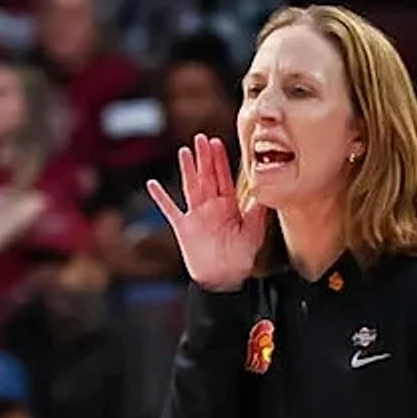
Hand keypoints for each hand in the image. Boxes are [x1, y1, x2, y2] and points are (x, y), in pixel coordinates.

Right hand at [146, 133, 267, 292]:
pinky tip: (153, 185)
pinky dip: (161, 198)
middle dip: (204, 157)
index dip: (220, 160)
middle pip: (207, 177)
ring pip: (191, 187)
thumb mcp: (253, 232)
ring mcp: (197, 215)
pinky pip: (171, 210)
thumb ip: (257, 211)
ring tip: (184, 151)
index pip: (223, 178)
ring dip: (188, 170)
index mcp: (228, 206)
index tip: (217, 142)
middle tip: (201, 138)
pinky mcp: (184, 227)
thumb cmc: (241, 258)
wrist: (225, 279)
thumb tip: (263, 191)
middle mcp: (212, 207)